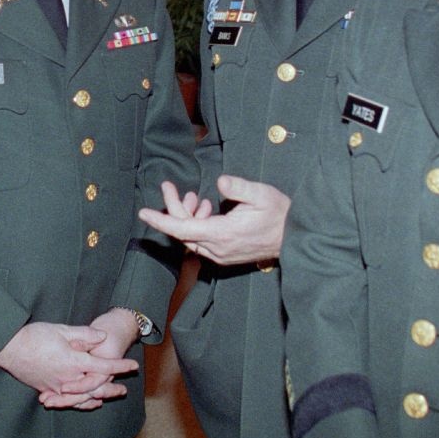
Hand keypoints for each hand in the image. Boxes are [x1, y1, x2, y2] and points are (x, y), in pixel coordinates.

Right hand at [34, 307, 142, 409]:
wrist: (8, 348)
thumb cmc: (34, 335)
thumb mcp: (62, 329)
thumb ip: (85, 334)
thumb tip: (102, 337)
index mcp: (74, 360)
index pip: (103, 365)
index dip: (120, 365)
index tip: (133, 365)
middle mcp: (68, 377)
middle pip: (96, 386)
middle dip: (112, 386)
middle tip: (125, 388)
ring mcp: (57, 386)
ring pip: (83, 396)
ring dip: (98, 396)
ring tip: (110, 397)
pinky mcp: (47, 389)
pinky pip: (68, 400)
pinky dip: (81, 402)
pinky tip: (88, 402)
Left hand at [138, 175, 290, 265]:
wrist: (295, 239)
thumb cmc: (279, 214)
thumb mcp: (262, 194)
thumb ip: (239, 187)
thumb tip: (220, 182)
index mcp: (223, 234)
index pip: (182, 229)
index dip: (161, 220)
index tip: (143, 213)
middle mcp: (218, 249)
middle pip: (183, 231)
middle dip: (173, 208)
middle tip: (169, 186)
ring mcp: (222, 255)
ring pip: (191, 237)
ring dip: (186, 216)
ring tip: (195, 196)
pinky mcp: (226, 255)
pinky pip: (201, 241)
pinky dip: (197, 224)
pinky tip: (207, 209)